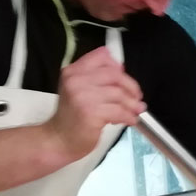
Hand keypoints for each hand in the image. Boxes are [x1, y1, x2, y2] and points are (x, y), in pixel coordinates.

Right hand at [44, 46, 145, 160]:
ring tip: (135, 110)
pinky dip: (129, 116)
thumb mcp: (78, 90)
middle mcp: (76, 80)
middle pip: (114, 74)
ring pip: (119, 93)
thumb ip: (96, 78)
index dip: (117, 66)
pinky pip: (119, 111)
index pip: (101, 56)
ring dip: (132, 103)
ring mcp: (83, 97)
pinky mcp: (91, 113)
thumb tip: (121, 69)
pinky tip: (130, 120)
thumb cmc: (72, 116)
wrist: (59, 139)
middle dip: (131, 86)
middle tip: (136, 96)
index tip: (123, 77)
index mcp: (73, 71)